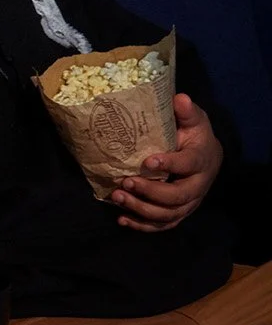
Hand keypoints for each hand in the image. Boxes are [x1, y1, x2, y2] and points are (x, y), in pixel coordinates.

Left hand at [113, 93, 222, 231]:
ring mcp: (189, 203)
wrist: (206, 156)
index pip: (188, 164)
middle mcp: (198, 186)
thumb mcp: (194, 121)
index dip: (170, 164)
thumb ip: (186, 112)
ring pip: (168, 214)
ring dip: (141, 209)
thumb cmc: (194, 136)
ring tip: (118, 197)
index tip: (148, 161)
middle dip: (151, 192)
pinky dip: (142, 226)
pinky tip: (122, 219)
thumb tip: (180, 98)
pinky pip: (163, 225)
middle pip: (178, 196)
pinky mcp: (178, 212)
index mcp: (202, 160)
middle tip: (125, 182)